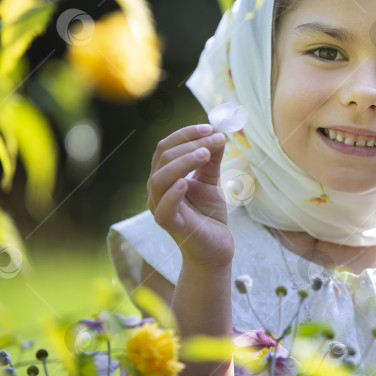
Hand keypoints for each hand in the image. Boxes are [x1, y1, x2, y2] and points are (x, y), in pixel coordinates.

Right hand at [147, 124, 233, 267]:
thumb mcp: (211, 180)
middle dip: (190, 144)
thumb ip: (212, 158)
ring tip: (206, 154)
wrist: (215, 247)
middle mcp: (157, 189)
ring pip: (160, 178)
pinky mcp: (169, 225)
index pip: (166, 146)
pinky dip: (173, 194)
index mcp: (164, 175)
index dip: (187, 134)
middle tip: (216, 139)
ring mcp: (160, 207)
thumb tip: (219, 132)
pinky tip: (186, 183)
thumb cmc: (209, 214)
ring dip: (184, 162)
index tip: (211, 127)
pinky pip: (164, 208)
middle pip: (163, 157)